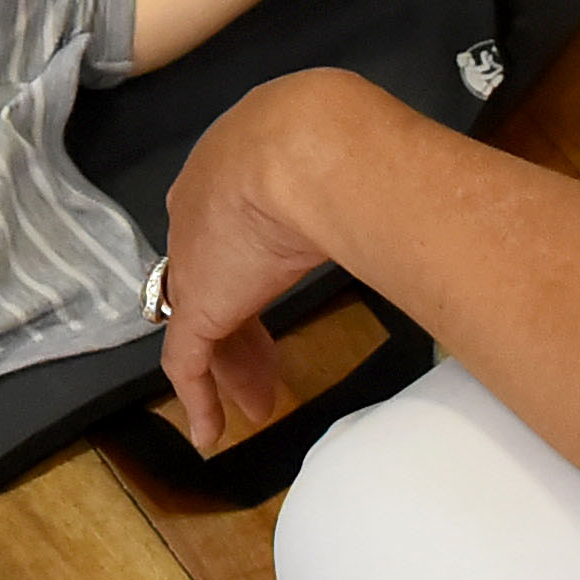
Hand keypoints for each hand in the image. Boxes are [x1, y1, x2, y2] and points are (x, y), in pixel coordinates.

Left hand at [154, 73, 366, 458]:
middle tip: (268, 368)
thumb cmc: (333, 144)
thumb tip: (394, 192)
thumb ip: (344, 182)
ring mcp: (195, 261)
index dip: (250, 273)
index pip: (230, 234)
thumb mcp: (334, 157)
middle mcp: (200, 214)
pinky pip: (186, 363)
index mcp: (230, 171)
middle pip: (215, 281)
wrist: (305, 146)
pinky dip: (198, 400)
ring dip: (233, 368)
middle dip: (242, 329)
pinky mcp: (197, 305)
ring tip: (257, 405)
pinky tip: (210, 435)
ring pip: (205, 324)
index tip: (272, 302)